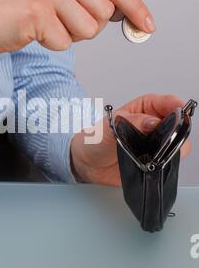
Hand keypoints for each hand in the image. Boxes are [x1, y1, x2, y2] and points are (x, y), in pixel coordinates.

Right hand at [0, 0, 154, 53]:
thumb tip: (125, 15)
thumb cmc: (20, 11)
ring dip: (69, 37)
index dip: (135, 7)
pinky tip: (34, 32)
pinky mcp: (37, 12)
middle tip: (60, 22)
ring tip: (46, 25)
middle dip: (87, 27)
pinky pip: (64, 43)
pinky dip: (51, 45)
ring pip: (88, 30)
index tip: (148, 25)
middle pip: (104, 13)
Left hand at [70, 94, 190, 185]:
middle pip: (178, 125)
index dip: (176, 105)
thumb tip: (152, 122)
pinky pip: (169, 163)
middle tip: (165, 137)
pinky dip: (165, 164)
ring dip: (170, 150)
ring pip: (177, 145)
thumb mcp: (110, 126)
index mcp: (145, 108)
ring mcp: (156, 144)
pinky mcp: (155, 161)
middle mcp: (154, 125)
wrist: (88, 163)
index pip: (167, 103)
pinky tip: (153, 164)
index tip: (180, 109)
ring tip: (153, 154)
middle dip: (176, 131)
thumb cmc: (96, 139)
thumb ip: (132, 122)